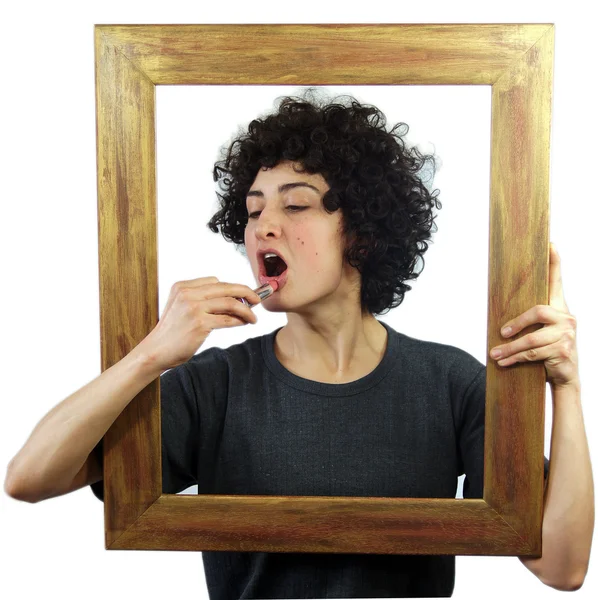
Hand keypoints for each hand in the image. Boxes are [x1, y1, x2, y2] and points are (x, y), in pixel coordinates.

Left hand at [489, 243, 578, 389]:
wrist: (565, 376)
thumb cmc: (549, 350)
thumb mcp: (541, 331)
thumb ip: (531, 320)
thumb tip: (501, 313)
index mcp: (560, 309)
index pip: (557, 281)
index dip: (554, 262)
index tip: (550, 244)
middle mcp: (567, 318)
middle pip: (538, 312)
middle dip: (517, 323)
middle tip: (502, 332)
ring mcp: (567, 335)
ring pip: (532, 339)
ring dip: (510, 348)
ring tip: (494, 354)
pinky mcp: (562, 351)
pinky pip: (532, 353)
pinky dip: (514, 358)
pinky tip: (504, 362)